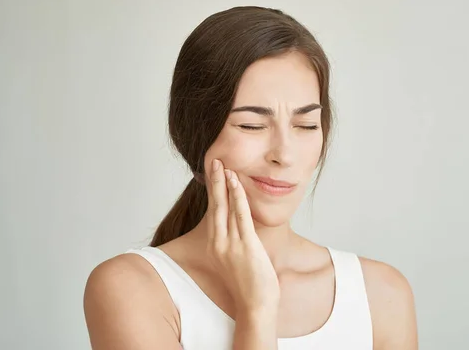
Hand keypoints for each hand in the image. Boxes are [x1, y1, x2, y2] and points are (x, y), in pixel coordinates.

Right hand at [205, 159, 279, 315]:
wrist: (256, 305)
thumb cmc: (249, 285)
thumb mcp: (237, 259)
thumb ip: (236, 240)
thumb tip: (239, 225)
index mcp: (216, 245)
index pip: (213, 212)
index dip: (213, 191)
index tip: (213, 174)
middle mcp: (219, 243)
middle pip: (215, 205)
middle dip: (214, 182)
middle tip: (214, 161)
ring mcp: (230, 244)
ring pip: (226, 207)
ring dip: (225, 184)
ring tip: (224, 166)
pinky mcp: (245, 245)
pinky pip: (240, 215)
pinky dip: (237, 197)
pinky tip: (236, 183)